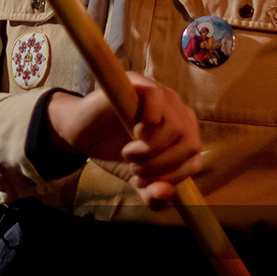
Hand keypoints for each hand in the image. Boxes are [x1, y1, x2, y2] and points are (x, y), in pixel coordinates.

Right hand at [45, 72, 202, 203]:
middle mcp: (177, 112)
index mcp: (182, 134)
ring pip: (177, 125)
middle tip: (135, 167)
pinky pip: (157, 96)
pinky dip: (149, 120)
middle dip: (161, 165)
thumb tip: (166, 193)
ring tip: (129, 153)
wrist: (82, 133)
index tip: (143, 180)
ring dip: (151, 148)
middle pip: (190, 144)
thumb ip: (152, 193)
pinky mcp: (139, 82)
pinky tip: (134, 131)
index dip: (171, 177)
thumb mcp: (136, 178)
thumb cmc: (113, 152)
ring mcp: (160, 95)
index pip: (193, 161)